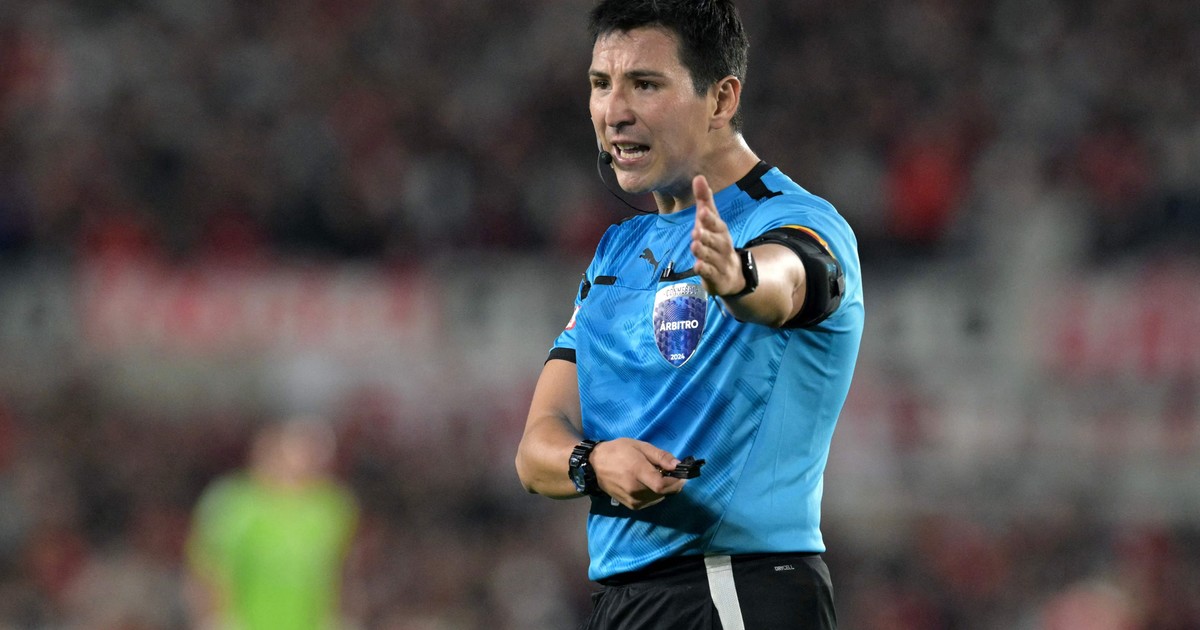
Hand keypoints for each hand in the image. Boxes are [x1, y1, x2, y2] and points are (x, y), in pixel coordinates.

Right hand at [591, 438, 686, 509]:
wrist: (595, 465)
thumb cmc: (618, 451)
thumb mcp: (640, 446)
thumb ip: (660, 456)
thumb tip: (678, 465)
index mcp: (637, 472)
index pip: (662, 485)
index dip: (676, 482)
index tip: (683, 475)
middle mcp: (634, 490)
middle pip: (662, 493)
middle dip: (672, 484)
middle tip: (671, 473)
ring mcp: (632, 500)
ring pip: (658, 498)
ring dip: (664, 490)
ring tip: (658, 477)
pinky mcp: (631, 506)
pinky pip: (650, 502)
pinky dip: (655, 494)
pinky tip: (649, 484)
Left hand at [690, 175, 743, 296]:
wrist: (731, 274)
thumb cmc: (716, 242)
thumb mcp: (710, 222)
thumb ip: (704, 201)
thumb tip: (699, 176)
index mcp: (720, 231)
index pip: (716, 223)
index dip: (710, 218)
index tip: (702, 211)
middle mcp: (722, 246)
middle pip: (715, 240)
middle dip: (707, 235)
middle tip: (697, 230)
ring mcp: (720, 262)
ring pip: (712, 257)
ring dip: (704, 251)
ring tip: (695, 245)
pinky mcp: (716, 278)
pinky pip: (710, 273)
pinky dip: (705, 270)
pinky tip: (697, 266)